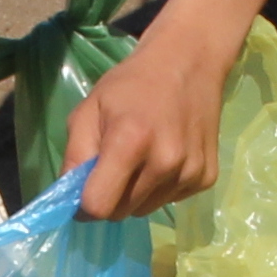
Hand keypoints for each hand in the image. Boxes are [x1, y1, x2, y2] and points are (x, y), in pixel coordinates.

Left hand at [59, 42, 224, 220]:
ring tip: (141, 158)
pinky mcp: (207, 178)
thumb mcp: (89, 109)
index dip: (84, 205)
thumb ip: (75, 156)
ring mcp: (190, 172)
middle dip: (109, 197)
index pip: (99, 206)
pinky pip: (170, 201)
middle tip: (113, 166)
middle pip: (122, 212)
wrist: (188, 63)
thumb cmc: (131, 85)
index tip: (83, 192)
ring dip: (135, 194)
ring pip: (145, 210)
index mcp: (130, 142)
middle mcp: (165, 162)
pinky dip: (160, 188)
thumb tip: (69, 201)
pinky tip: (165, 157)